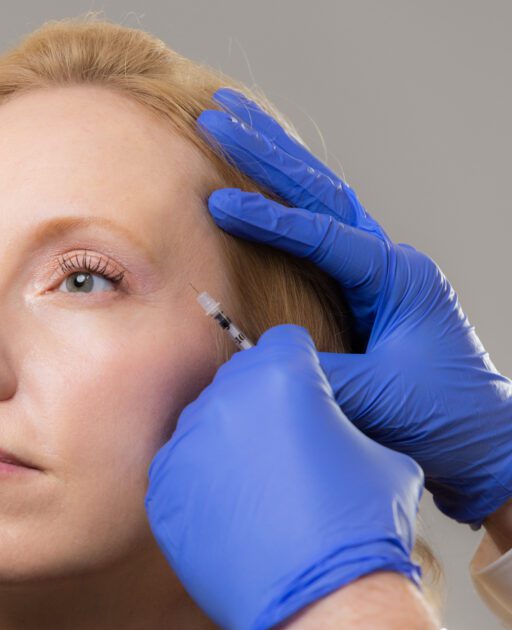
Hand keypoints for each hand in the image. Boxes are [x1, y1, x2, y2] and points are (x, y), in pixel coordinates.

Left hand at [145, 324, 424, 629]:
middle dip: (259, 405)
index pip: (282, 345)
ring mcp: (185, 445)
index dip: (300, 368)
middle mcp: (222, 400)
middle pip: (237, 383)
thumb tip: (327, 418)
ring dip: (226, 444)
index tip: (304, 394)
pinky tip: (231, 512)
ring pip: (205, 427)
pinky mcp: (162, 490)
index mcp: (278, 376)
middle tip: (282, 447)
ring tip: (257, 488)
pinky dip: (201, 484)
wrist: (320, 604)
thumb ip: (341, 416)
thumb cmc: (359, 529)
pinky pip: (180, 471)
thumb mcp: (380, 452)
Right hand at [195, 87, 511, 528]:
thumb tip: (254, 359)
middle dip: (267, 151)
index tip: (218, 204)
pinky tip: (254, 178)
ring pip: (319, 198)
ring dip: (272, 160)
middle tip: (219, 115)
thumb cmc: (443, 417)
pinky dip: (281, 197)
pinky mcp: (359, 288)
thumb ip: (316, 374)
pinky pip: (316, 228)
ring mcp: (375, 271)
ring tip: (228, 121)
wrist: (483, 441)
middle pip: (321, 190)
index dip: (269, 219)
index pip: (324, 234)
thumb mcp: (379, 397)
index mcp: (399, 277)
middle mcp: (389, 262)